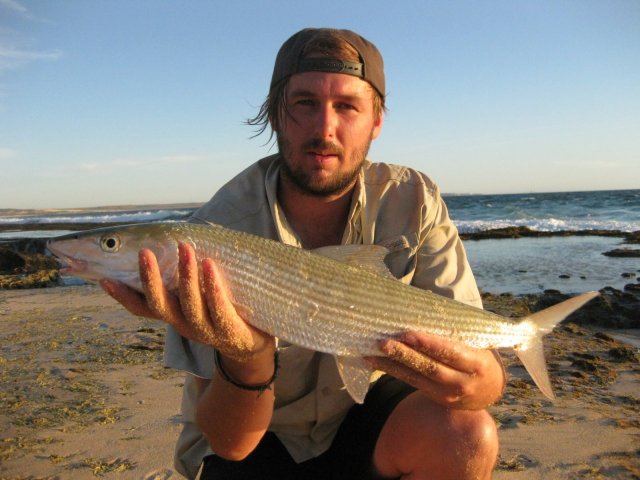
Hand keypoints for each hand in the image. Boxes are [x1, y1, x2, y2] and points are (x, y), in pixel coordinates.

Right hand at [100, 243, 274, 362]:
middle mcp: (185, 325)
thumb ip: (181, 279)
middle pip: (161, 305)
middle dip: (150, 279)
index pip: (142, 308)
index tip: (104, 279)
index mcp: (174, 316)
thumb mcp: (198, 299)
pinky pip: (219, 308)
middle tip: (144, 252)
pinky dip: (213, 286)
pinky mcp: (229, 331)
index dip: (123, 296)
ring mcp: (207, 330)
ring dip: (185, 276)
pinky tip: (209, 264)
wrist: (253, 346)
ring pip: (190, 305)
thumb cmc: (222, 312)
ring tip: (184, 248)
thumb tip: (170, 241)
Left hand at [365, 332, 504, 409]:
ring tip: (371, 353)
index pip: (450, 352)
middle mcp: (462, 382)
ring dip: (392, 365)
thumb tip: (425, 300)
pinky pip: (412, 383)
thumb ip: (454, 327)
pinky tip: (375, 363)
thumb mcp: (477, 341)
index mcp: (476, 363)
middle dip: (404, 354)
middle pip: (430, 367)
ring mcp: (448, 394)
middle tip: (383, 342)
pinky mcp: (436, 398)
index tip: (408, 334)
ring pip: (416, 378)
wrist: (489, 391)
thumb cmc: (480, 355)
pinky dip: (393, 371)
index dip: (428, 344)